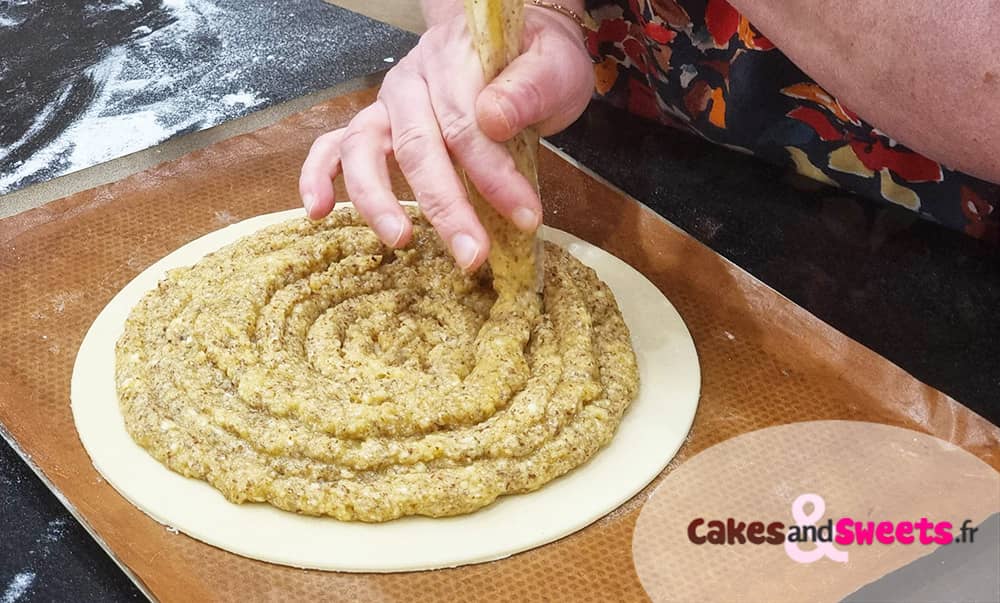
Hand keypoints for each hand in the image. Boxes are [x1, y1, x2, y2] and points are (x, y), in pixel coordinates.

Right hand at [299, 7, 593, 270]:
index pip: (468, 124)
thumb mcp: (554, 64)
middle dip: (444, 206)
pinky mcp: (373, 123)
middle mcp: (413, 82)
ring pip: (364, 148)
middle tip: (472, 255)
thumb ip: (530, 88)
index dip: (494, 175)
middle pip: (418, 146)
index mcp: (458, 60)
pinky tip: (318, 211)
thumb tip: (493, 118)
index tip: (525, 217)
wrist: (506, 39)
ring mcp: (387, 104)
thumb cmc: (531, 59)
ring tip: (399, 240)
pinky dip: (318, 176)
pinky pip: (332, 146)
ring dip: (377, 199)